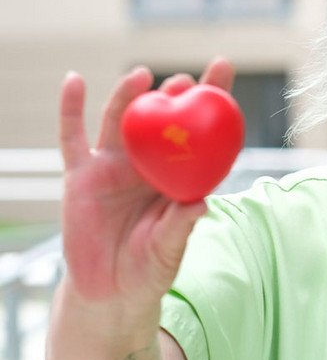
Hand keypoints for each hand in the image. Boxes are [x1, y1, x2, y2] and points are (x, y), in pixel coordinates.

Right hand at [58, 58, 235, 303]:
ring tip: (142, 76)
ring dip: (129, 96)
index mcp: (178, 177)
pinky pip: (72, 137)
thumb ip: (181, 226)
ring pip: (121, 122)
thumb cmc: (149, 269)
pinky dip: (70, 108)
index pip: (200, 134)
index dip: (212, 101)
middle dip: (173, 97)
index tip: (223, 67)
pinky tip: (75, 80)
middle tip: (184, 81)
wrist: (110, 292)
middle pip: (162, 121)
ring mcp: (113, 168)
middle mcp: (148, 165)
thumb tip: (202, 203)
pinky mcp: (81, 176)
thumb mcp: (168, 249)